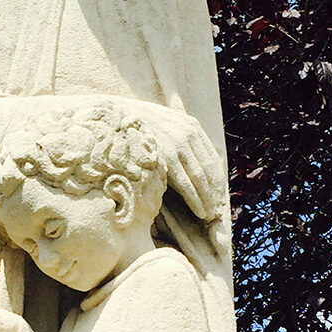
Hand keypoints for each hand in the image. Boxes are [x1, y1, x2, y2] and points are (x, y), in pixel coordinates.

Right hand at [135, 104, 225, 222]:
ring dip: (207, 199)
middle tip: (216, 210)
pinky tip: (199, 211)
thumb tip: (189, 161)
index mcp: (190, 125)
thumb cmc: (135, 126)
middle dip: (214, 192)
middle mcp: (187, 133)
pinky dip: (194, 199)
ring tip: (209, 214)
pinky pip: (185, 183)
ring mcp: (177, 144)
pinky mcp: (165, 156)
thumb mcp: (162, 124)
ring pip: (200, 178)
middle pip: (209, 169)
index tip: (218, 195)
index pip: (212, 158)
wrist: (113, 116)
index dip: (218, 179)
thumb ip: (177, 137)